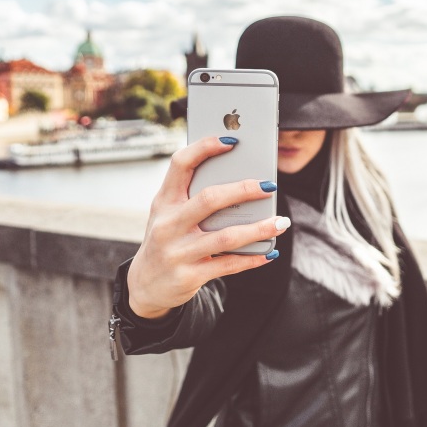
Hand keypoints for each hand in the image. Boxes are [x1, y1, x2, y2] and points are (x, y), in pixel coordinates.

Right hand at [126, 136, 289, 318]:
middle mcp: (168, 224)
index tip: (232, 141)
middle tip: (270, 186)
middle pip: (210, 199)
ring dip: (259, 229)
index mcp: (164, 201)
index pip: (181, 164)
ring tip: (281, 223)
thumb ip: (193, 197)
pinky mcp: (189, 276)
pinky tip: (270, 252)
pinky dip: (253, 258)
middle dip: (244, 190)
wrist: (145, 285)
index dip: (205, 148)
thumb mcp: (169, 214)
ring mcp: (178, 251)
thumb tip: (242, 181)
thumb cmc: (167, 239)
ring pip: (226, 236)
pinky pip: (229, 265)